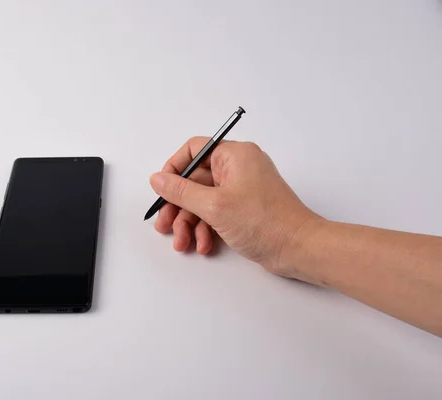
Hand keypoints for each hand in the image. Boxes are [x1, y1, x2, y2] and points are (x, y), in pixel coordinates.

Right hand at [149, 137, 319, 274]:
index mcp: (234, 155)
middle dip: (178, 206)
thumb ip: (181, 192)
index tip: (162, 190)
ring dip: (189, 223)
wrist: (298, 249)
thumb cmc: (263, 221)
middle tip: (164, 226)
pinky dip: (206, 229)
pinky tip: (203, 245)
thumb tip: (157, 179)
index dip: (174, 169)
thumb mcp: (214, 206)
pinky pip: (216, 213)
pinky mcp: (244, 209)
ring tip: (183, 243)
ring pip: (203, 201)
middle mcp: (238, 168)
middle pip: (195, 181)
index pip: (194, 150)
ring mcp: (241, 189)